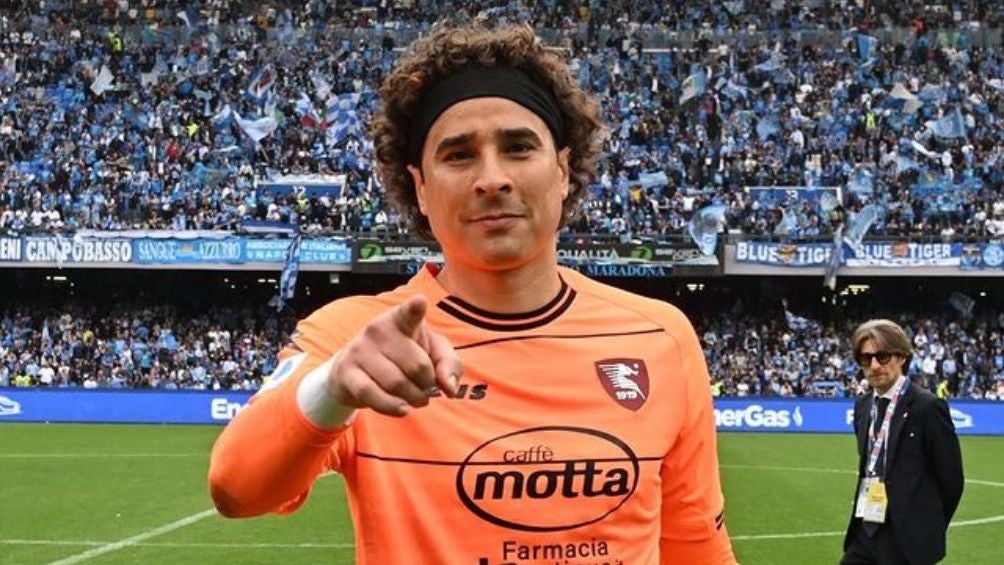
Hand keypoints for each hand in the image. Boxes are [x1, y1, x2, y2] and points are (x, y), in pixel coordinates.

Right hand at [326, 295, 461, 416]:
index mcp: (401, 319)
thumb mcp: (431, 353)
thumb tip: (449, 388)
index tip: (420, 302)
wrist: (354, 372)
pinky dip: (392, 407)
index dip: (415, 308)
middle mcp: (378, 329)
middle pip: (417, 366)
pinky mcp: (346, 371)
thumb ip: (449, 364)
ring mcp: (359, 349)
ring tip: (415, 399)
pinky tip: (402, 408)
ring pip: (397, 384)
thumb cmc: (401, 358)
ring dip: (413, 399)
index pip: (409, 313)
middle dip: (428, 385)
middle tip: (426, 388)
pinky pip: (372, 395)